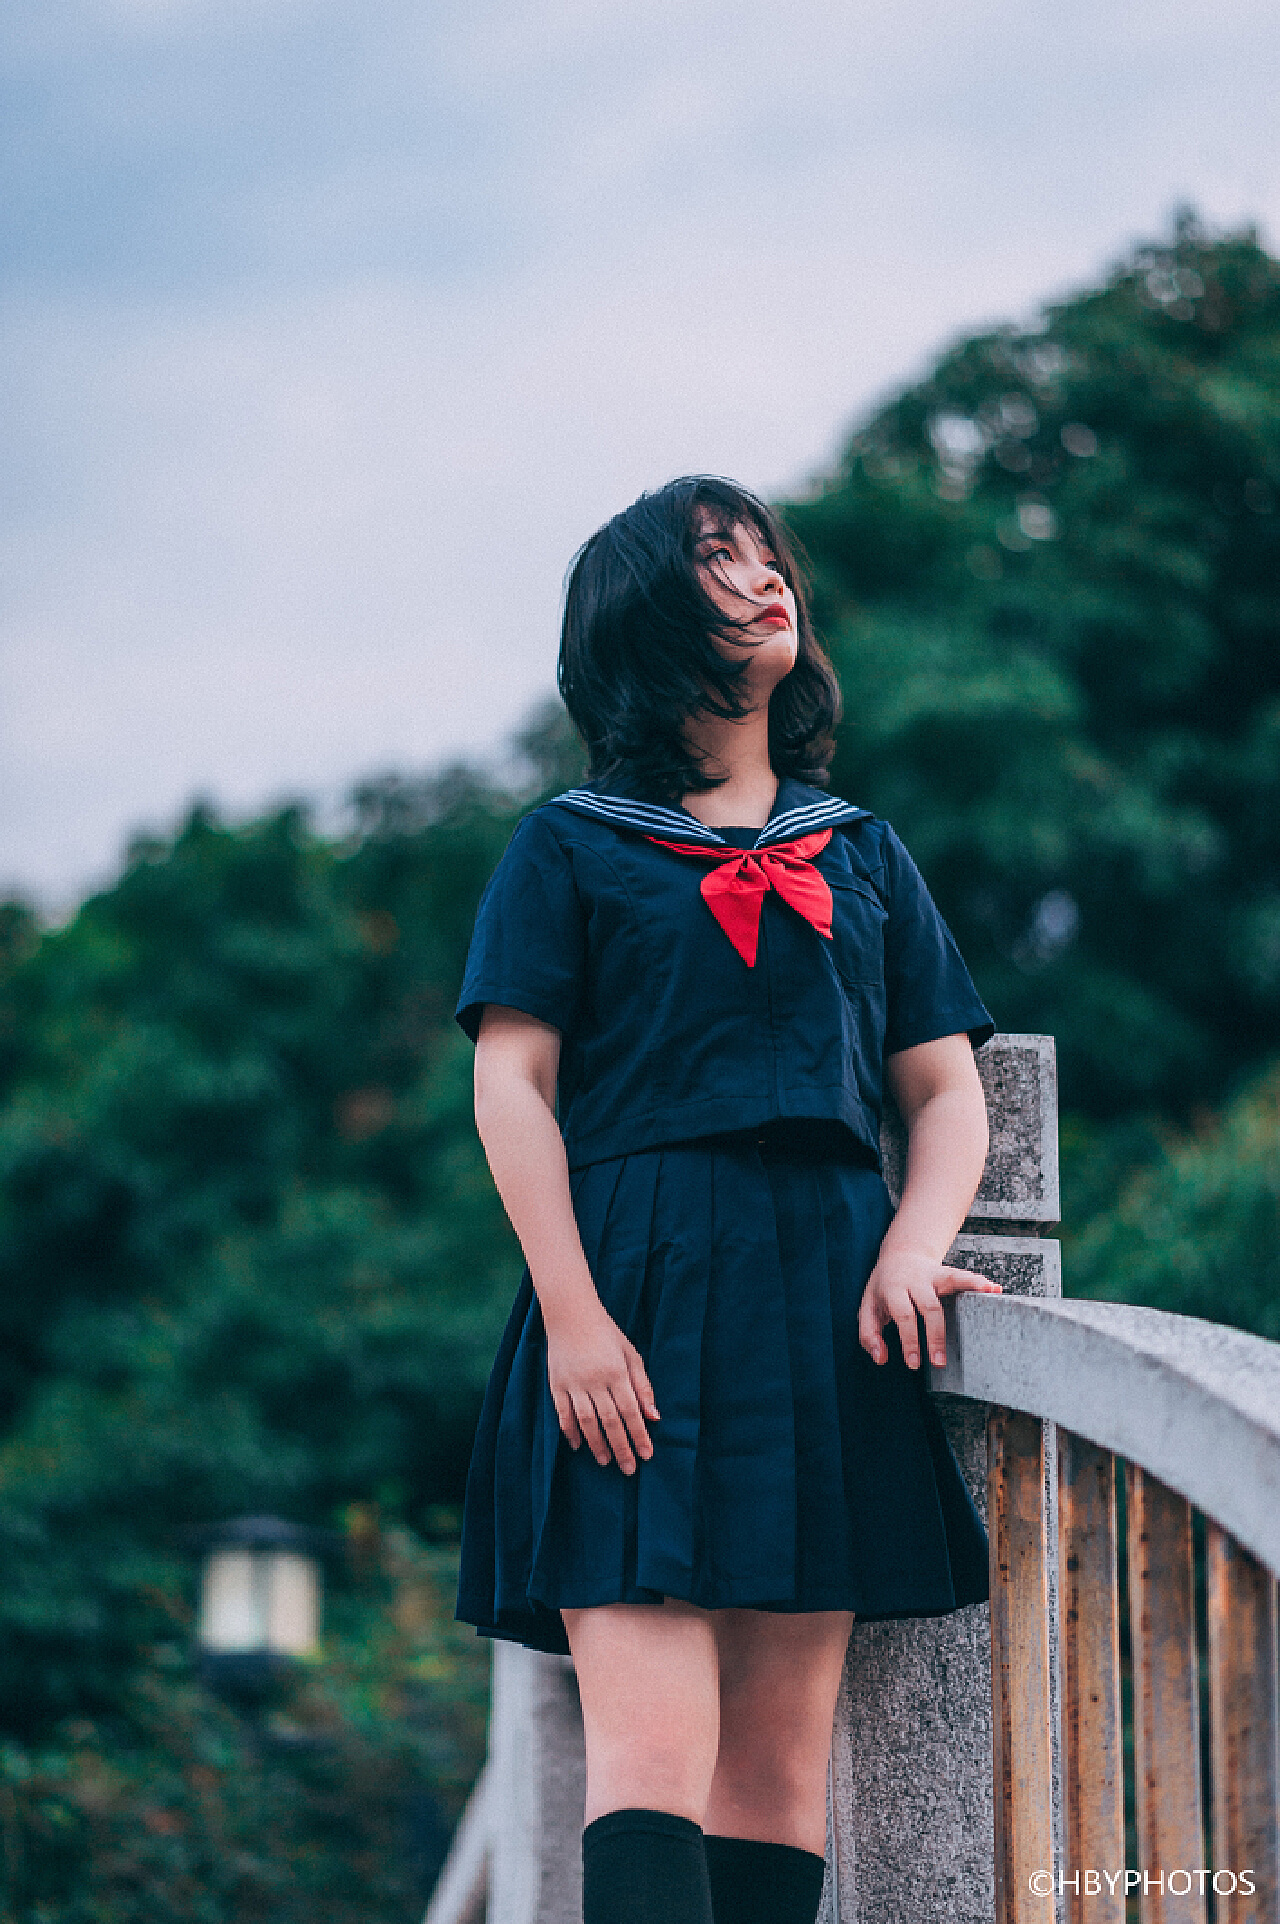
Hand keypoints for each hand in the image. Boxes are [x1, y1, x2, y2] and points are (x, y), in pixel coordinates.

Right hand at [546, 1304, 660, 1474]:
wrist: (570, 1313)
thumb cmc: (606, 1333)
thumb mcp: (630, 1353)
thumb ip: (642, 1385)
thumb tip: (654, 1416)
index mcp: (616, 1372)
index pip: (631, 1411)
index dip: (639, 1435)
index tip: (646, 1455)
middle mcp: (595, 1380)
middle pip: (610, 1421)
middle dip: (621, 1447)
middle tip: (628, 1469)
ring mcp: (573, 1382)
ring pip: (586, 1421)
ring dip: (596, 1444)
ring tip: (605, 1461)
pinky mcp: (556, 1383)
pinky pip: (563, 1413)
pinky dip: (570, 1431)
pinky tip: (578, 1446)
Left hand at [858, 1247, 1002, 1370]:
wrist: (898, 1257)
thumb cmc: (883, 1290)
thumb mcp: (868, 1309)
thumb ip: (869, 1335)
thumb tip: (881, 1358)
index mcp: (893, 1289)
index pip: (903, 1316)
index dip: (909, 1340)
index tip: (914, 1363)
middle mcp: (914, 1280)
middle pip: (929, 1307)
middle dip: (935, 1336)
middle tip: (939, 1363)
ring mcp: (932, 1274)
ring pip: (951, 1280)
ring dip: (970, 1289)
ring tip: (989, 1296)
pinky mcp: (946, 1273)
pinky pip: (963, 1276)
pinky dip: (979, 1282)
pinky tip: (995, 1289)